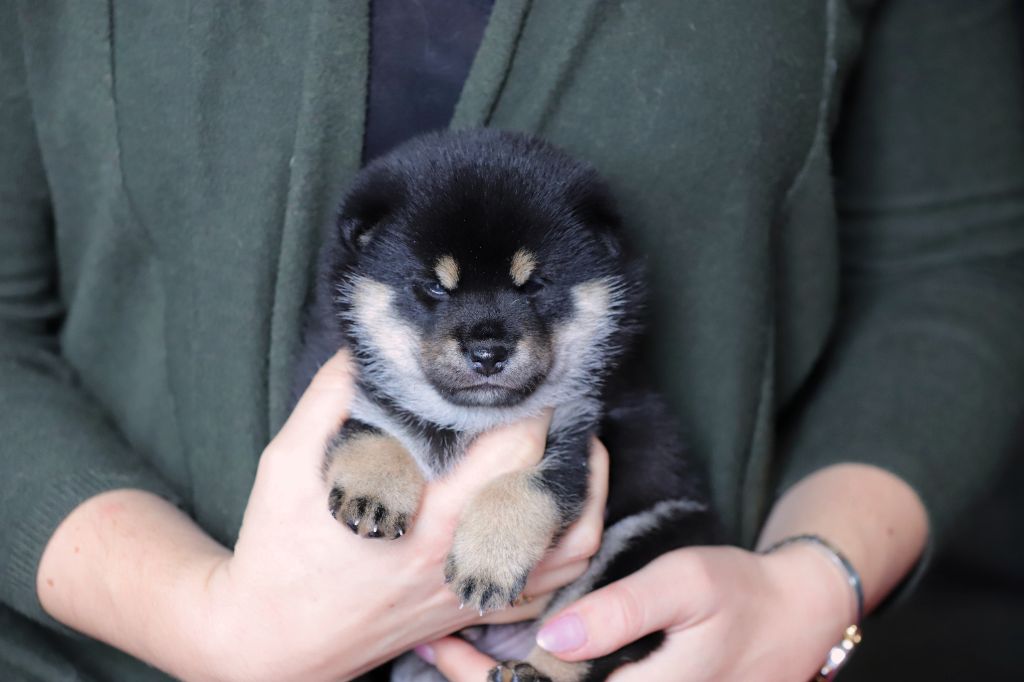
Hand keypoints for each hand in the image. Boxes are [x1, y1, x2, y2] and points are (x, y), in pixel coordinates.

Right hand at [197, 350, 607, 681]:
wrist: (274, 640)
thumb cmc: (279, 550)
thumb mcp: (288, 464)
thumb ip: (328, 399)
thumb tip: (363, 345)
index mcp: (426, 515)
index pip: (513, 448)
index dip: (533, 400)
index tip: (531, 367)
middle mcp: (463, 554)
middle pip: (550, 485)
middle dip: (562, 431)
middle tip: (552, 392)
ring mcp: (475, 587)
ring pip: (572, 547)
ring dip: (588, 491)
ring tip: (580, 445)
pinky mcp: (472, 609)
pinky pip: (550, 589)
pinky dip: (571, 549)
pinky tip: (565, 511)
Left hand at [418, 544, 855, 681]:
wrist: (796, 619)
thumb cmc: (739, 594)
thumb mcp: (685, 586)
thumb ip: (621, 612)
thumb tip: (552, 635)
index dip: (481, 677)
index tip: (438, 641)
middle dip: (479, 679)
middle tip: (431, 640)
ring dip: (501, 681)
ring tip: (449, 647)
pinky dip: (537, 678)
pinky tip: (502, 658)